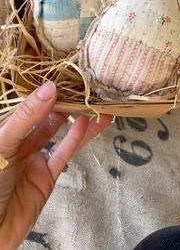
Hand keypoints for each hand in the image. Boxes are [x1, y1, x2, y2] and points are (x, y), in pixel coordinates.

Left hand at [0, 82, 110, 249]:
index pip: (28, 104)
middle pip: (46, 117)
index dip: (46, 91)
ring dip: (77, 119)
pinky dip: (76, 139)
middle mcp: (20, 141)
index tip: (65, 77)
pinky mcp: (46, 178)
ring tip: (95, 104)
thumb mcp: (3, 143)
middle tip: (85, 88)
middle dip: (65, 103)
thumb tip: (49, 88)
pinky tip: (87, 124)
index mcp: (5, 130)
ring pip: (59, 134)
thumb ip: (26, 117)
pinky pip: (63, 154)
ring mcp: (33, 159)